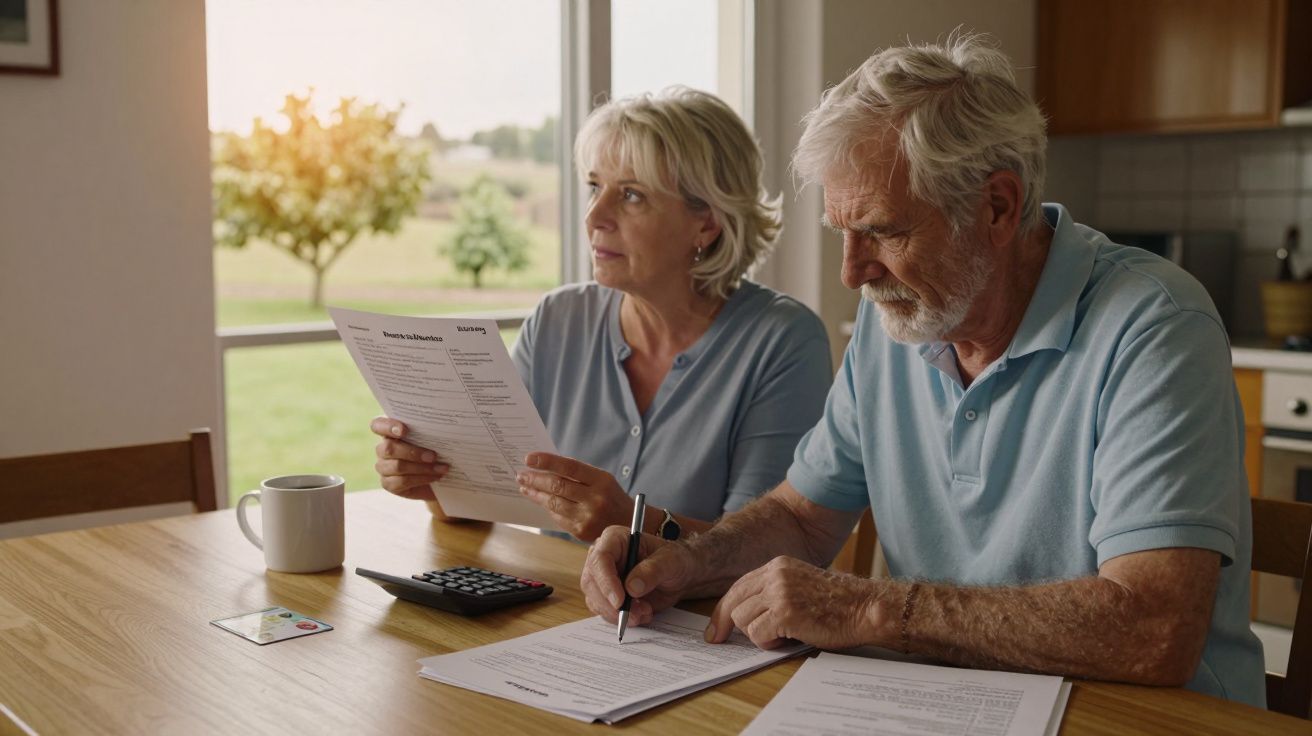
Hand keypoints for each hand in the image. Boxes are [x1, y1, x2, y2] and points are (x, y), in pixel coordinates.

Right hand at [369, 417, 449, 500]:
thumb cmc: (434, 451)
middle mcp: (383, 449)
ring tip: (440, 468)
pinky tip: (435, 477)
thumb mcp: (432, 439)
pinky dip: (421, 479)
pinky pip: (401, 481)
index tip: (404, 430)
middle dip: (413, 452)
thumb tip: (441, 427)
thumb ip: (428, 431)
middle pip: (388, 448)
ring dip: (422, 468)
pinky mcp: (388, 483)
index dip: (388, 427)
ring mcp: (383, 467)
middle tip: (433, 456)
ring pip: (397, 466)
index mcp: (390, 432)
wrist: (437, 476)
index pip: (377, 425)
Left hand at [516, 453, 633, 541]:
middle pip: (558, 486)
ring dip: (535, 494)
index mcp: (601, 480)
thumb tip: (545, 467)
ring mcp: (587, 517)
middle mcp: (595, 499)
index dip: (547, 461)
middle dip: (535, 479)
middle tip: (521, 474)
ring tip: (525, 487)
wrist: (628, 524)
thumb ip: (578, 474)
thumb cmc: (611, 497)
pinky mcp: (580, 531)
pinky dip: (547, 507)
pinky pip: (557, 517)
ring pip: (553, 503)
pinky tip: (539, 501)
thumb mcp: (602, 480)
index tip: (529, 458)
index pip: (569, 467)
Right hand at [580, 525, 697, 625]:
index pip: (600, 558)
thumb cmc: (674, 560)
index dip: (606, 581)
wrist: (679, 575)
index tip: (620, 601)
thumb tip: (631, 587)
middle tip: (636, 614)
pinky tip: (643, 613)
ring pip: (596, 601)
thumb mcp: (670, 561)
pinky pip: (605, 612)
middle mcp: (603, 558)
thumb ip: (652, 571)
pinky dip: (623, 619)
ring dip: (619, 614)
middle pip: (591, 583)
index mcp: (615, 539)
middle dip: (612, 604)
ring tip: (645, 611)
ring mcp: (602, 578)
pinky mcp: (607, 597)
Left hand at [706, 556, 888, 649]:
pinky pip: (757, 634)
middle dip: (727, 625)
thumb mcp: (800, 585)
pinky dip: (768, 643)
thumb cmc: (838, 604)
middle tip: (720, 640)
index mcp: (777, 565)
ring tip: (781, 635)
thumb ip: (774, 592)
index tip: (714, 629)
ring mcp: (779, 592)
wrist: (865, 608)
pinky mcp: (784, 612)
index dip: (723, 610)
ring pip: (742, 620)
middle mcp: (775, 574)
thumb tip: (744, 615)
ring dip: (757, 635)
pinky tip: (788, 639)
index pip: (738, 587)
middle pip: (733, 602)